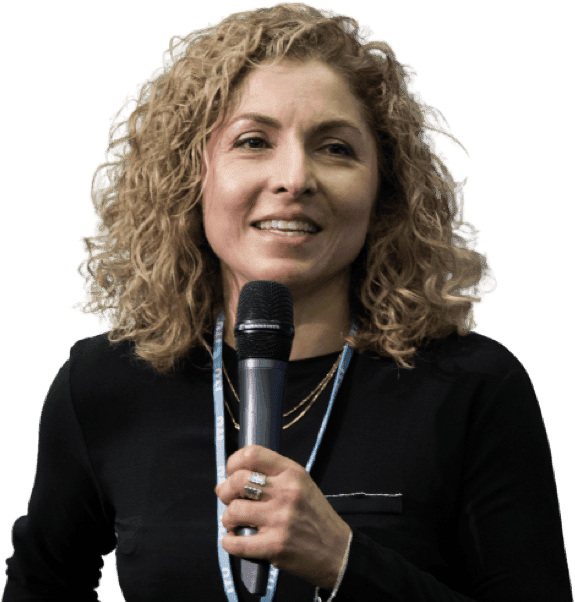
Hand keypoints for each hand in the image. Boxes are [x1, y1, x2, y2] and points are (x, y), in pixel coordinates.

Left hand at [214, 445, 351, 589]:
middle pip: (237, 481)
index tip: (231, 472)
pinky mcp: (274, 546)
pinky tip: (236, 540)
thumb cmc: (315, 517)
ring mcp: (280, 519)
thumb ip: (272, 477)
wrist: (337, 551)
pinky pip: (235, 542)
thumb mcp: (301, 484)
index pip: (252, 454)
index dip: (233, 463)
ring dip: (228, 519)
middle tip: (228, 499)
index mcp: (292, 473)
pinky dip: (229, 542)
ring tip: (236, 523)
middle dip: (225, 491)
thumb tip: (231, 479)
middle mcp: (286, 492)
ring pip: (233, 511)